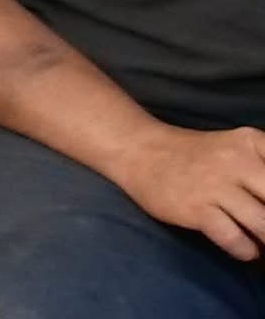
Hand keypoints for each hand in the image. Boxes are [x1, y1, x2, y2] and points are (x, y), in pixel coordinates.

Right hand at [114, 124, 264, 260]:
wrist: (139, 151)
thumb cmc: (196, 156)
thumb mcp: (237, 148)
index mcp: (252, 142)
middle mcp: (237, 161)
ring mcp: (214, 184)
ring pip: (264, 224)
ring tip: (262, 242)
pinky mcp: (195, 208)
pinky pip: (235, 239)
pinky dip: (246, 250)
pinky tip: (245, 247)